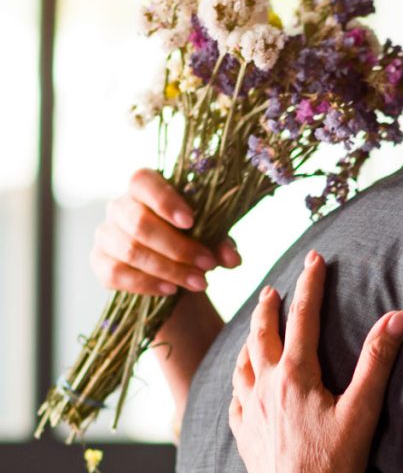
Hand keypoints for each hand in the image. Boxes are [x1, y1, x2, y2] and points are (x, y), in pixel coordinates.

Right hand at [90, 168, 240, 296]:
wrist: (170, 269)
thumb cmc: (190, 241)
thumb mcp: (210, 238)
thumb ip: (221, 243)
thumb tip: (232, 258)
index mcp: (144, 188)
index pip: (143, 182)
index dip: (164, 201)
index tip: (191, 221)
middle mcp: (119, 207)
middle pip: (139, 223)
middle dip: (178, 248)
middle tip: (208, 265)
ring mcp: (106, 234)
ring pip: (131, 251)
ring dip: (170, 270)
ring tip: (199, 283)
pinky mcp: (99, 262)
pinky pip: (117, 274)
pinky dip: (146, 284)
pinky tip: (171, 290)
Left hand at [228, 249, 402, 472]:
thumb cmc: (335, 464)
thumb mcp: (363, 409)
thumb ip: (377, 360)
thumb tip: (399, 316)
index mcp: (296, 376)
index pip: (303, 317)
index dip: (311, 285)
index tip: (315, 259)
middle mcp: (265, 387)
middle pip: (263, 334)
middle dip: (272, 307)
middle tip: (276, 289)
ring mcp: (248, 411)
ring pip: (243, 362)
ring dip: (251, 338)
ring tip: (256, 327)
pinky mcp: (242, 434)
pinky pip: (233, 396)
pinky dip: (238, 378)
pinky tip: (242, 381)